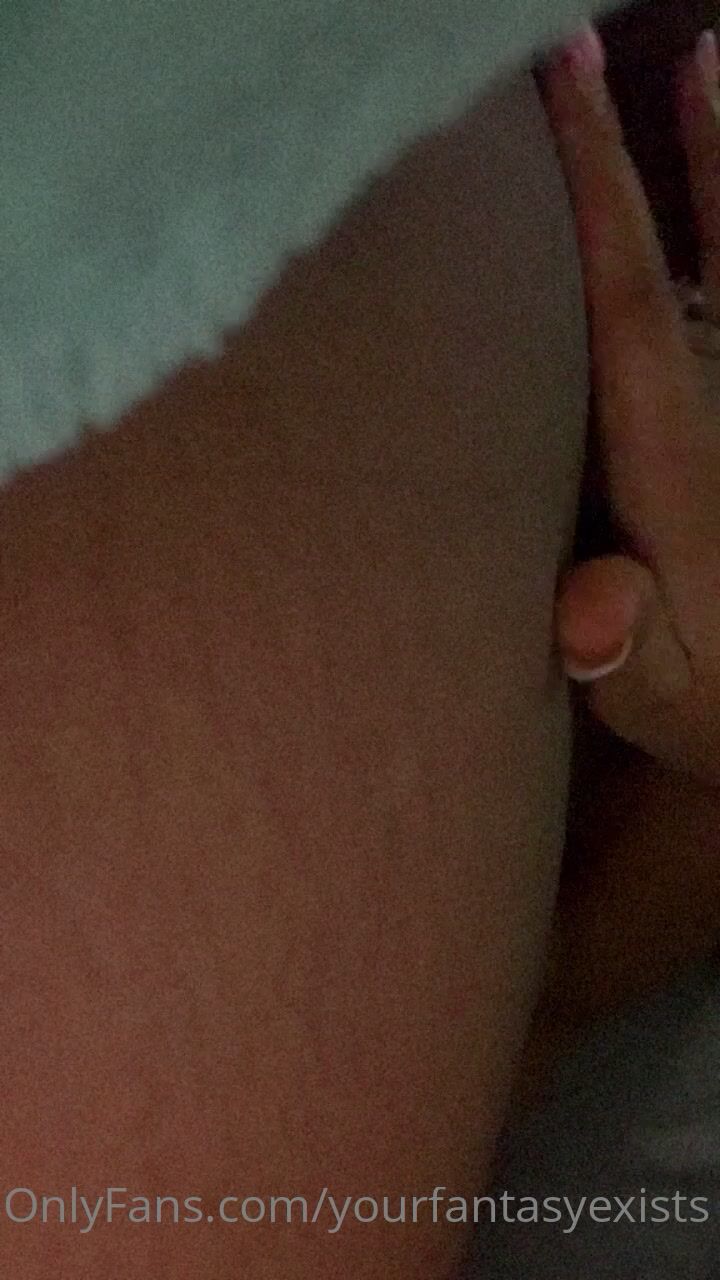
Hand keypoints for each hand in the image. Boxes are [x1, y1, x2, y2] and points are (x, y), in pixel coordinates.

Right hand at [545, 26, 719, 786]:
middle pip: (683, 250)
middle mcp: (718, 403)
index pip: (632, 297)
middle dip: (647, 148)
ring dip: (717, 159)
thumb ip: (625, 658)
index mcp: (679, 455)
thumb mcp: (662, 705)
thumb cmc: (717, 700)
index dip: (599, 188)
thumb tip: (595, 603)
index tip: (565, 86)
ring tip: (708, 58)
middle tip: (592, 45)